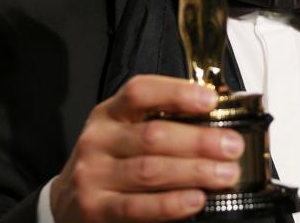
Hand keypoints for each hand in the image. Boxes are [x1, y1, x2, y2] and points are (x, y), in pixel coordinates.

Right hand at [50, 75, 244, 221]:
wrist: (67, 202)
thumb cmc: (109, 163)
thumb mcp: (124, 133)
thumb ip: (161, 124)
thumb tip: (217, 123)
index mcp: (109, 113)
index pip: (140, 92)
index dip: (177, 93)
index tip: (210, 99)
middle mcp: (98, 139)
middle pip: (153, 134)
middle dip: (199, 141)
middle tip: (232, 147)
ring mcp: (94, 175)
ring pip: (150, 170)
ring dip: (194, 172)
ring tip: (224, 174)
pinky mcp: (96, 208)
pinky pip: (139, 206)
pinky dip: (172, 203)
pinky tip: (196, 199)